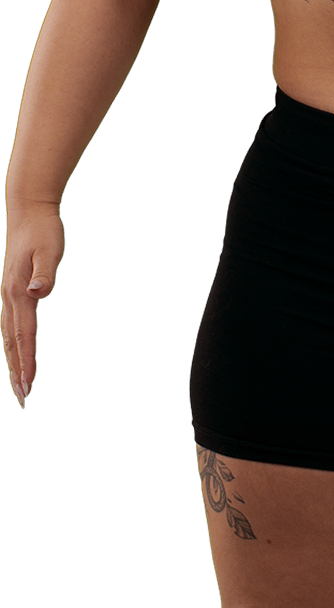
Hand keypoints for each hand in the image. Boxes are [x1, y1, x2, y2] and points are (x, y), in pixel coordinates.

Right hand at [0, 205, 63, 407]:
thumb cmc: (42, 230)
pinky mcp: (13, 291)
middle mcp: (10, 296)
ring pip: (8, 335)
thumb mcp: (49, 249)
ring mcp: (9, 294)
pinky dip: (13, 342)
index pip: (24, 335)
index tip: (29, 384)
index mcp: (19, 291)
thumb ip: (44, 273)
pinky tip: (17, 351)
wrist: (29, 211)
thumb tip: (38, 292)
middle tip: (23, 396)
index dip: (27, 361)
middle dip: (18, 369)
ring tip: (20, 381)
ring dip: (14, 359)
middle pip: (12, 341)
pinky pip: (11, 324)